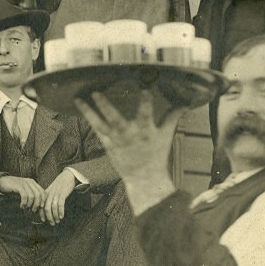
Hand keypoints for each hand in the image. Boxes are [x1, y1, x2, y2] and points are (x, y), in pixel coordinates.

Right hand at [0, 175, 45, 212]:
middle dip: (37, 204)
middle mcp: (30, 182)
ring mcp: (24, 183)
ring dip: (30, 204)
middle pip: (39, 194)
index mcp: (33, 182)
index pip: (43, 192)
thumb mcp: (25, 190)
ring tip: (26, 208)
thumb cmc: (14, 188)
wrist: (2, 182)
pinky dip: (24, 203)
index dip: (43, 201)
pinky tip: (22, 206)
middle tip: (33, 210)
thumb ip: (32, 195)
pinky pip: (25, 196)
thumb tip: (39, 206)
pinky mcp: (18, 186)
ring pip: (32, 196)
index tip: (40, 208)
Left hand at [40, 170, 77, 225]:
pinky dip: (60, 211)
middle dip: (48, 217)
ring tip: (57, 221)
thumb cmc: (60, 185)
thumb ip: (48, 198)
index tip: (43, 220)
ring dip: (55, 216)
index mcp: (45, 194)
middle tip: (52, 223)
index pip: (41, 205)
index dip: (41, 214)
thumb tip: (47, 209)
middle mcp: (49, 194)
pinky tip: (62, 216)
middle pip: (46, 208)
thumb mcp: (51, 190)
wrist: (67, 176)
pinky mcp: (62, 194)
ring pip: (53, 207)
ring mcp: (55, 194)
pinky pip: (60, 204)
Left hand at [73, 91, 183, 215]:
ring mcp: (116, 140)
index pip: (146, 113)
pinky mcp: (108, 145)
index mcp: (146, 131)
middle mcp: (129, 134)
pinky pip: (96, 130)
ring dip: (89, 112)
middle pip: (115, 119)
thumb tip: (185, 103)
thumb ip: (173, 117)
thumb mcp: (166, 135)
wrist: (145, 177)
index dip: (146, 101)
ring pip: (100, 124)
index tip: (145, 88)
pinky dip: (88, 118)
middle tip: (96, 93)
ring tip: (79, 99)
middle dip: (105, 106)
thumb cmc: (156, 154)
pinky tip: (80, 106)